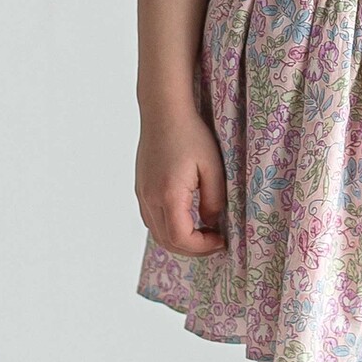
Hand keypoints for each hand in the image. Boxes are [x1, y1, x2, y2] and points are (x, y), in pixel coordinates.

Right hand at [134, 101, 227, 257]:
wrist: (163, 112)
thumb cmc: (191, 135)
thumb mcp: (213, 168)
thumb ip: (214, 201)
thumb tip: (210, 223)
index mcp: (168, 194)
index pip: (180, 238)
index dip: (202, 247)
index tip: (221, 240)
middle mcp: (150, 198)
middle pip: (167, 241)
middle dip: (193, 249)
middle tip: (216, 242)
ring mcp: (142, 194)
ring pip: (157, 233)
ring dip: (181, 240)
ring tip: (204, 233)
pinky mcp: (141, 189)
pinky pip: (152, 220)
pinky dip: (170, 229)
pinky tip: (188, 220)